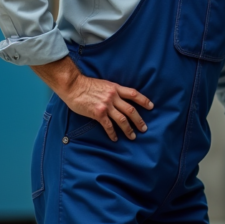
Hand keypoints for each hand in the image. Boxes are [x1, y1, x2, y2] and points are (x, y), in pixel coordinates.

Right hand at [31, 56, 153, 141]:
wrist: (73, 86)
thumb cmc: (86, 84)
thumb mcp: (104, 84)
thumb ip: (113, 91)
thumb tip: (120, 99)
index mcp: (116, 88)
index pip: (134, 94)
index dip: (144, 100)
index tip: (151, 106)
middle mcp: (113, 97)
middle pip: (131, 110)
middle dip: (139, 120)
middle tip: (144, 128)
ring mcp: (106, 106)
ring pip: (122, 119)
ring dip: (129, 129)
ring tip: (133, 136)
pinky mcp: (98, 114)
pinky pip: (108, 126)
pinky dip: (113, 133)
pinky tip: (115, 139)